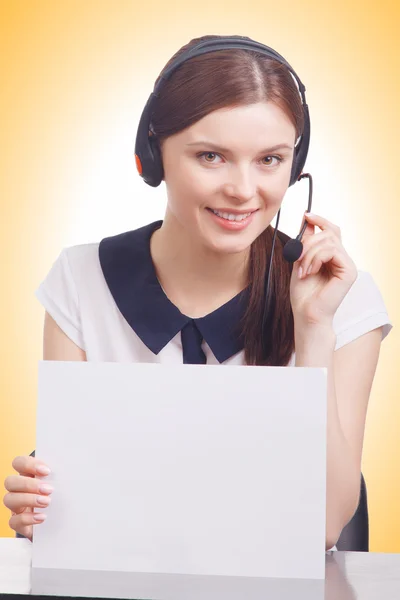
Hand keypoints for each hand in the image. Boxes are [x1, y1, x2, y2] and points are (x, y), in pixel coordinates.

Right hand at [3, 456, 52, 540]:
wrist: (60, 519)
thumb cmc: (60, 495)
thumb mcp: (60, 483)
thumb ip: (58, 476)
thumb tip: (69, 470)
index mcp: (27, 474)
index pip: (19, 463)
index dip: (29, 465)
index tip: (47, 471)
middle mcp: (18, 489)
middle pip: (10, 481)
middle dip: (29, 484)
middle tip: (49, 489)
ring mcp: (16, 506)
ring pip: (8, 499)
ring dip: (29, 500)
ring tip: (47, 502)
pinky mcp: (17, 523)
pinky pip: (13, 521)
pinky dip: (27, 519)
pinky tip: (42, 517)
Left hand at [290, 212, 357, 326]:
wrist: (306, 314)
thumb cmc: (303, 294)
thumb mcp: (300, 261)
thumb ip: (304, 243)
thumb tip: (306, 219)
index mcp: (332, 257)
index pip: (331, 230)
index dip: (320, 220)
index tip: (306, 215)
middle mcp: (343, 259)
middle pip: (329, 233)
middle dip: (308, 242)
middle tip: (296, 258)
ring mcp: (348, 265)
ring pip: (328, 241)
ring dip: (309, 254)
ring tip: (302, 270)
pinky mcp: (349, 271)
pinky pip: (332, 251)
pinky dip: (316, 259)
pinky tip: (309, 271)